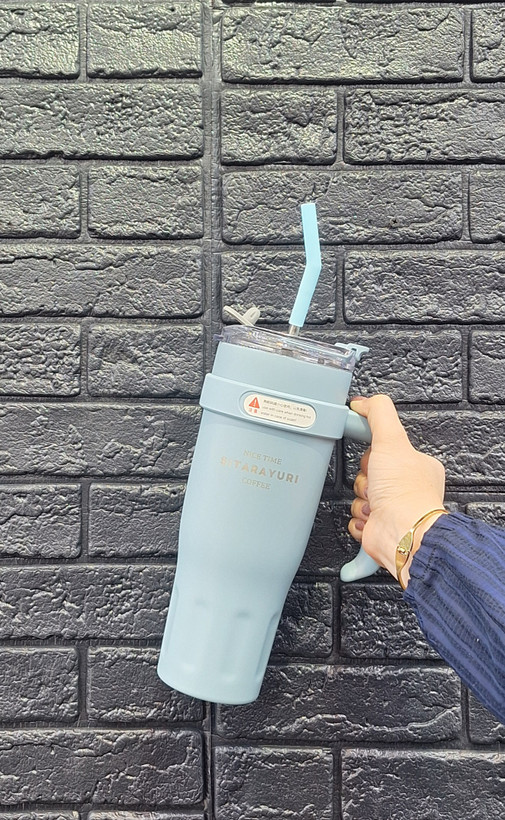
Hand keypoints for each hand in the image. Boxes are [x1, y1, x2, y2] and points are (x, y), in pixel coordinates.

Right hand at [348, 395, 445, 584]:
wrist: (401, 532)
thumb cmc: (405, 492)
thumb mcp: (391, 438)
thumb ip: (379, 412)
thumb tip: (363, 401)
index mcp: (417, 466)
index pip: (383, 449)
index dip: (372, 452)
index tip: (370, 454)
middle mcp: (407, 488)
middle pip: (367, 472)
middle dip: (365, 478)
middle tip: (375, 482)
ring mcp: (393, 509)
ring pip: (359, 495)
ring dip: (360, 499)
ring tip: (374, 504)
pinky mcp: (379, 527)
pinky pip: (356, 517)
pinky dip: (358, 518)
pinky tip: (371, 518)